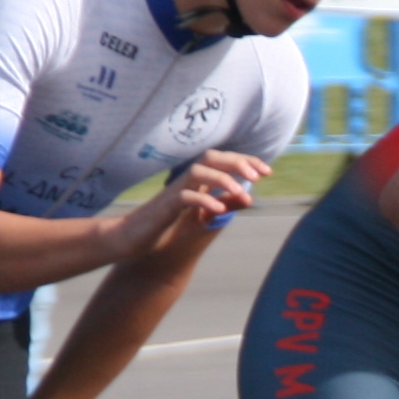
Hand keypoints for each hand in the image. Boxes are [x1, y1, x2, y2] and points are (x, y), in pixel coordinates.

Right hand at [108, 151, 264, 262]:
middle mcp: (185, 181)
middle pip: (210, 158)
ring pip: (198, 172)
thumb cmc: (166, 227)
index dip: (244, 161)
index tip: (267, 171)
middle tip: (259, 175)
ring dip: (223, 180)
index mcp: (195, 181)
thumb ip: (223, 205)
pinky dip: (203, 200)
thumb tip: (249, 196)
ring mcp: (173, 192)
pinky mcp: (164, 208)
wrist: (131, 240)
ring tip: (242, 193)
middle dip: (236, 162)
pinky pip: (184, 197)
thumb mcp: (202, 217)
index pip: (222, 161)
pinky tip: (218, 209)